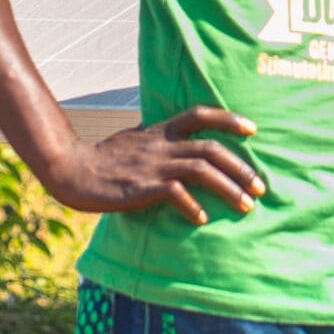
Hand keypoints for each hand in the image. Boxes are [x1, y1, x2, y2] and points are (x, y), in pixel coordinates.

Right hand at [41, 106, 266, 224]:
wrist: (73, 169)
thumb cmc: (106, 159)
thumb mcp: (137, 140)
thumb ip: (160, 140)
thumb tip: (181, 144)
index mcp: (161, 130)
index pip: (200, 115)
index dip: (229, 119)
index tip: (253, 129)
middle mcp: (162, 144)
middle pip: (212, 148)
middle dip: (241, 167)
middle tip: (261, 187)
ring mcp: (153, 164)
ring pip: (202, 169)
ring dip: (229, 188)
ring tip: (246, 206)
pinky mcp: (142, 187)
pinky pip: (175, 193)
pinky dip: (193, 206)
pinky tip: (203, 219)